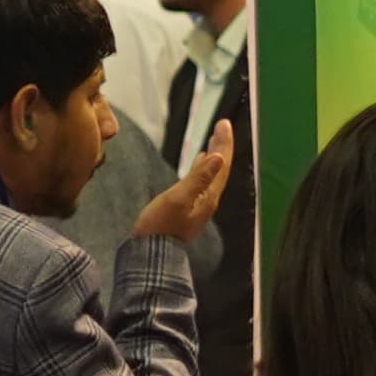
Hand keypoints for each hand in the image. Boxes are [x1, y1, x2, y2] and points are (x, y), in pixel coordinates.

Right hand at [134, 120, 233, 244]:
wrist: (152, 252)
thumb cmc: (160, 224)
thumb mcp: (177, 198)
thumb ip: (197, 178)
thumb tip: (217, 156)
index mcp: (208, 195)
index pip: (221, 164)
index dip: (223, 143)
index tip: (223, 123)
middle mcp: (209, 199)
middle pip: (220, 168)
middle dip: (221, 146)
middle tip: (221, 126)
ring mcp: (200, 204)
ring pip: (212, 174)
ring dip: (214, 156)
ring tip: (213, 141)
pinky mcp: (190, 208)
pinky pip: (203, 181)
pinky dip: (203, 168)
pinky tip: (199, 164)